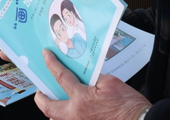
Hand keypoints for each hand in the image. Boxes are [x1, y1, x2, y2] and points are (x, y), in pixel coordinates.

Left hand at [35, 49, 150, 119]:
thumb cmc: (129, 105)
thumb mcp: (111, 82)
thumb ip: (93, 78)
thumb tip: (85, 78)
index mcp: (81, 99)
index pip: (60, 77)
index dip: (51, 64)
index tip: (46, 56)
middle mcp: (75, 115)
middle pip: (48, 107)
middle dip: (41, 97)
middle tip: (41, 89)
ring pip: (56, 118)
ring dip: (53, 109)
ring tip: (55, 100)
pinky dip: (66, 116)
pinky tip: (72, 110)